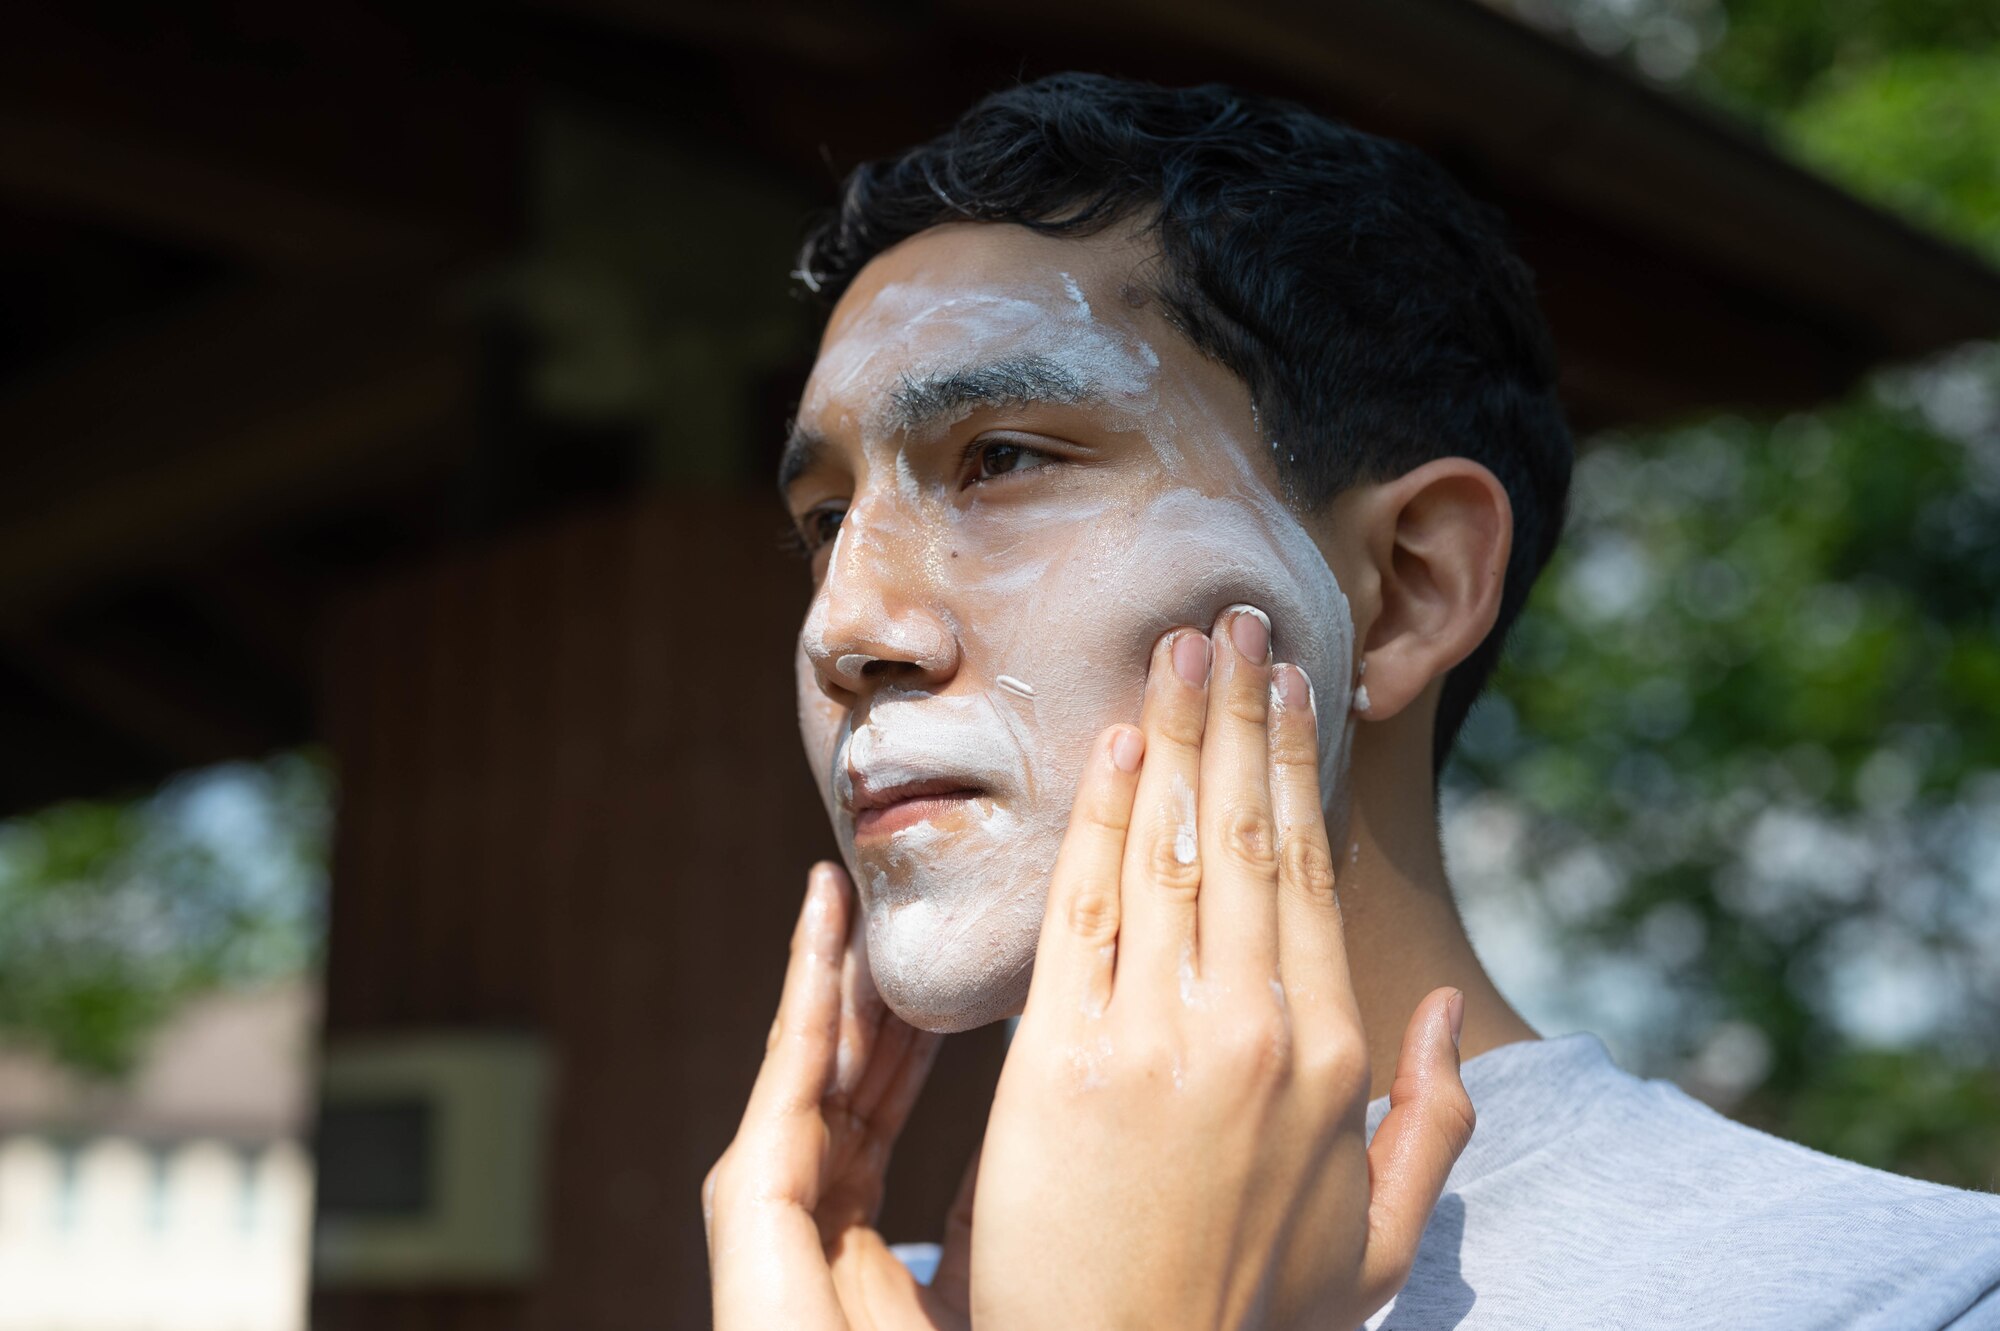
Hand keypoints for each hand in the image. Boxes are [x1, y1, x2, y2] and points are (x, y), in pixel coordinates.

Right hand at [704, 863, 970, 1330]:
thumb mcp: (997, 1270)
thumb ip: (1004, 1193)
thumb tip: (1059, 1110)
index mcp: (854, 1228)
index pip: (890, 1094)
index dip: (920, 1022)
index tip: (956, 957)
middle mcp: (804, 1204)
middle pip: (846, 1059)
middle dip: (877, 974)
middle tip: (907, 890)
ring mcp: (768, 1197)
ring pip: (815, 1048)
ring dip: (840, 960)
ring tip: (863, 880)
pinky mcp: (748, 1196)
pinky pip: (790, 1066)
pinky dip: (811, 984)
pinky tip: (829, 916)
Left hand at [969, 608, 1475, 1329]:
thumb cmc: (1248, 1319)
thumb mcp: (1374, 1246)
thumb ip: (1431, 1127)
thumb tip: (1446, 1015)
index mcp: (1332, 1058)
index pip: (1307, 872)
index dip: (1295, 764)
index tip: (1290, 683)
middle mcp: (1256, 1030)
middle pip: (1245, 836)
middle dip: (1241, 713)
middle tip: (1232, 617)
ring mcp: (1159, 1040)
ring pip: (1173, 850)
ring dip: (1178, 733)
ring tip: (1179, 646)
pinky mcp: (1063, 1060)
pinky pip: (1087, 910)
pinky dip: (1102, 817)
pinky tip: (1114, 744)